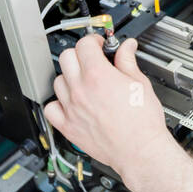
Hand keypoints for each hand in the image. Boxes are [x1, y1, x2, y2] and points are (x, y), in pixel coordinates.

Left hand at [43, 35, 169, 177]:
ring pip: (57, 80)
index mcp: (98, 75)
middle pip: (66, 58)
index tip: (100, 45)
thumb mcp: (140, 84)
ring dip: (69, 77)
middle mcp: (80, 90)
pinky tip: (70, 102)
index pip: (85, 45)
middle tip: (92, 60)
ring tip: (83, 82)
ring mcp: (71, 108)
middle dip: (80, 55)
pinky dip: (57, 103)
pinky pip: (51, 108)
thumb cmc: (142, 123)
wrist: (140, 150)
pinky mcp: (68, 126)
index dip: (94, 41)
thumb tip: (126, 48)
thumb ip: (128, 61)